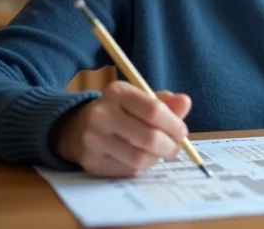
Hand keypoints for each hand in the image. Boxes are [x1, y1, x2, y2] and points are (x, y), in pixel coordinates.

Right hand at [52, 81, 191, 176]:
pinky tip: (139, 158)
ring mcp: (93, 139)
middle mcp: (101, 114)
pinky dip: (140, 167)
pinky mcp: (91, 161)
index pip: (153, 110)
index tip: (182, 132)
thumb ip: (165, 102)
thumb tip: (185, 102)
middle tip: (175, 148)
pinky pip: (126, 170)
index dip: (173, 124)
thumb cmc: (121, 112)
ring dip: (156, 159)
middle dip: (169, 146)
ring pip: (138, 158)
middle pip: (148, 137)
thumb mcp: (140, 99)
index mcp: (117, 92)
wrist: (78, 127)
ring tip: (158, 154)